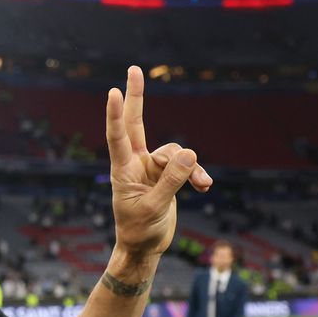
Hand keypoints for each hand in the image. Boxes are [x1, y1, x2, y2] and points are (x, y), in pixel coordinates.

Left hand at [106, 67, 212, 258]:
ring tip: (200, 185)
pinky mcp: (168, 176)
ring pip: (176, 151)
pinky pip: (187, 165)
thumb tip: (188, 152)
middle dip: (137, 96)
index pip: (118, 136)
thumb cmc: (139, 230)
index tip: (113, 91)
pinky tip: (204, 187)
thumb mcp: (154, 207)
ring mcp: (153, 168)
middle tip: (134, 69)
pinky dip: (196, 173)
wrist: (144, 247)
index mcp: (123, 170)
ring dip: (190, 166)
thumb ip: (171, 181)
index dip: (116, 114)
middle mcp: (136, 163)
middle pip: (137, 123)